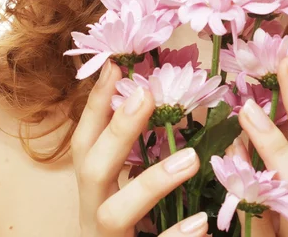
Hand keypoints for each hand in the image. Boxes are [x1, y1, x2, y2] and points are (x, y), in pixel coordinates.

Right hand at [71, 60, 208, 236]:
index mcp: (95, 188)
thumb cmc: (130, 226)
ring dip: (151, 183)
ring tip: (191, 159)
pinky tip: (201, 224)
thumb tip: (149, 95)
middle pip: (92, 169)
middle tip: (145, 95)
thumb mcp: (124, 186)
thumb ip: (134, 151)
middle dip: (116, 130)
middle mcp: (94, 212)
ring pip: (116, 214)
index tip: (116, 66)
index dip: (96, 103)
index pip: (86, 139)